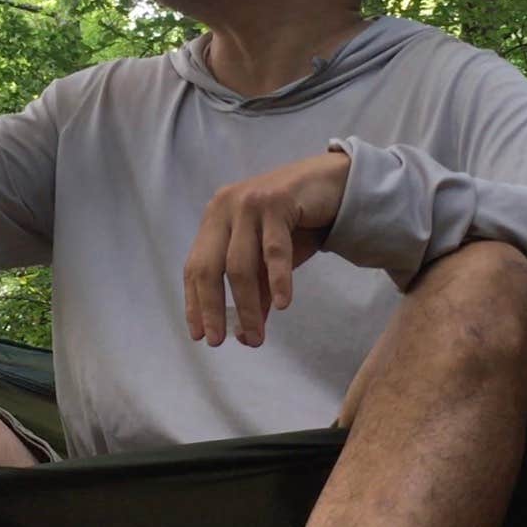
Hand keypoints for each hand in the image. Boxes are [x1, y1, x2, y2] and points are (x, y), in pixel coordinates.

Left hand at [184, 151, 350, 347]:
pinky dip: (277, 279)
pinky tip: (283, 305)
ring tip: (255, 336)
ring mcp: (248, 203)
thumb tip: (245, 335)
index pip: (195, 267)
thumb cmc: (296, 223)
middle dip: (213, 308)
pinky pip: (273, 250)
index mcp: (215, 220)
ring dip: (247, 305)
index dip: (195, 303)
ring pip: (239, 265)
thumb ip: (257, 292)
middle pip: (208, 267)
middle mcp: (224, 208)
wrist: (331, 183)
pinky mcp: (276, 202)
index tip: (198, 335)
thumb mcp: (269, 262)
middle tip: (218, 342)